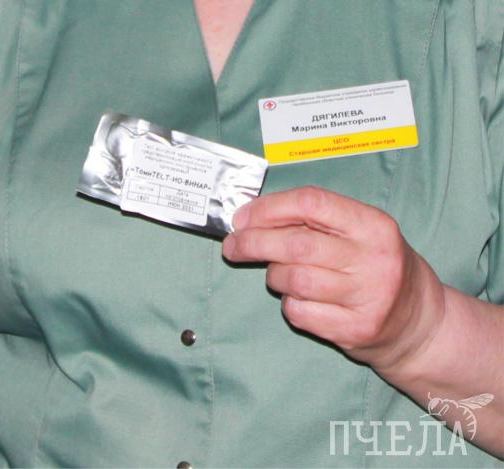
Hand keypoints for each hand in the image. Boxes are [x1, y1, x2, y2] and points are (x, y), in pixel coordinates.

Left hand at [222, 186, 445, 374]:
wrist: (420, 323)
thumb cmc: (376, 269)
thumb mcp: (360, 234)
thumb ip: (314, 222)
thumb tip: (251, 216)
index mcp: (374, 225)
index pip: (312, 203)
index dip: (269, 208)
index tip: (243, 217)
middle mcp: (375, 259)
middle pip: (296, 244)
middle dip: (253, 242)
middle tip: (233, 245)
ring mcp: (368, 297)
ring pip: (293, 279)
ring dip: (273, 275)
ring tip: (278, 275)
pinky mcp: (356, 329)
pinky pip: (299, 311)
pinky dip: (289, 304)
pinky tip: (300, 300)